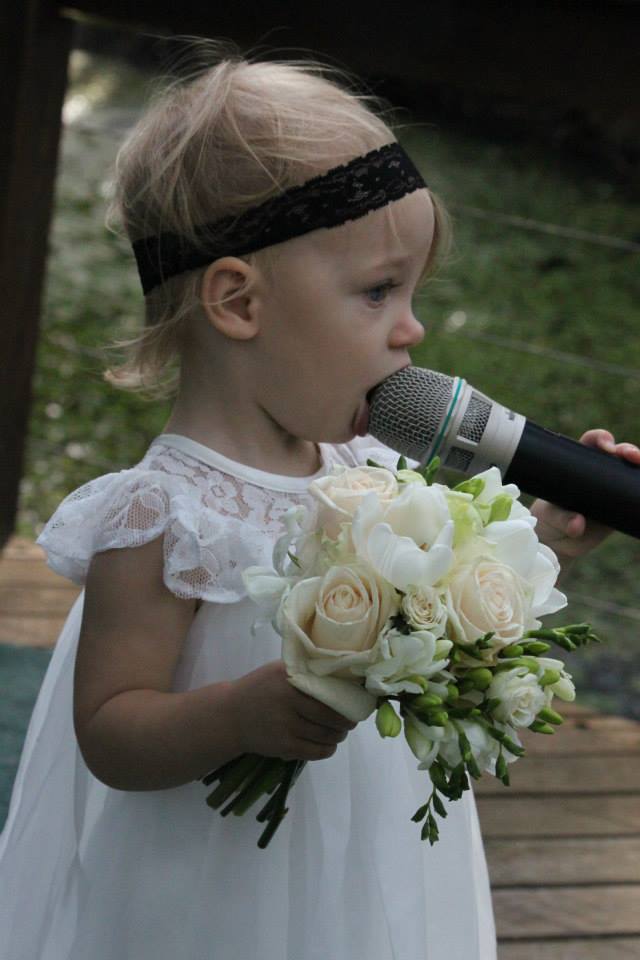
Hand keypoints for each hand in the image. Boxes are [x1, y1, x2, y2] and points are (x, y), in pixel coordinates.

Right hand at [229, 659, 356, 761]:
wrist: (230, 716)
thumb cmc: (259, 688)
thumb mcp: (279, 670)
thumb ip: (305, 670)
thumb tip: (342, 674)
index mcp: (289, 679)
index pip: (328, 691)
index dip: (347, 698)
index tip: (357, 700)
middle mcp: (288, 703)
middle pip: (331, 716)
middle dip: (347, 720)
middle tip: (352, 718)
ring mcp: (286, 727)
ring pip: (326, 735)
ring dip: (339, 735)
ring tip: (341, 730)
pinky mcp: (284, 748)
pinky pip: (316, 751)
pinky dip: (328, 749)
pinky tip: (329, 743)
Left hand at [531, 429, 639, 560]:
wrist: (557, 543)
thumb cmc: (548, 521)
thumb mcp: (550, 517)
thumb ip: (562, 519)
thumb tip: (578, 524)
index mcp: (577, 464)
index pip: (591, 443)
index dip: (601, 438)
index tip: (606, 446)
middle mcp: (597, 473)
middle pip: (617, 454)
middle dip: (628, 449)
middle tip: (631, 456)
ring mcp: (610, 489)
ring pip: (630, 471)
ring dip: (639, 466)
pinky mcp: (619, 506)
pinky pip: (635, 494)